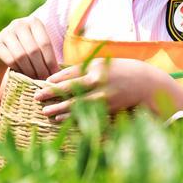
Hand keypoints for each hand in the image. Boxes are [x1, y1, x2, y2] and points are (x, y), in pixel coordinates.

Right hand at [0, 16, 58, 79]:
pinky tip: (22, 75)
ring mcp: (6, 33)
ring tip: (35, 80)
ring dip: (30, 71)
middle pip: (34, 50)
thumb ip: (48, 53)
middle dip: (41, 68)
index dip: (51, 61)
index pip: (45, 43)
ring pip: (21, 56)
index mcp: (34, 21)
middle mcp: (19, 24)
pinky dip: (18, 70)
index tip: (55, 75)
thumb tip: (61, 72)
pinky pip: (10, 60)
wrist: (0, 50)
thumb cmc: (25, 49)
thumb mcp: (37, 45)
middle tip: (44, 80)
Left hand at [34, 58, 177, 120]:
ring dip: (59, 109)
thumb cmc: (122, 70)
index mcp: (95, 67)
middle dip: (51, 94)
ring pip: (76, 104)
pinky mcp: (107, 108)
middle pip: (69, 89)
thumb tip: (61, 75)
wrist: (146, 83)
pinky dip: (73, 116)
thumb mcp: (103, 63)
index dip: (54, 80)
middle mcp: (98, 81)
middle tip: (37, 98)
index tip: (42, 84)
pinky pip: (86, 113)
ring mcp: (103, 96)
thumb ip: (84, 69)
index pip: (69, 73)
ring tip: (45, 112)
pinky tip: (61, 119)